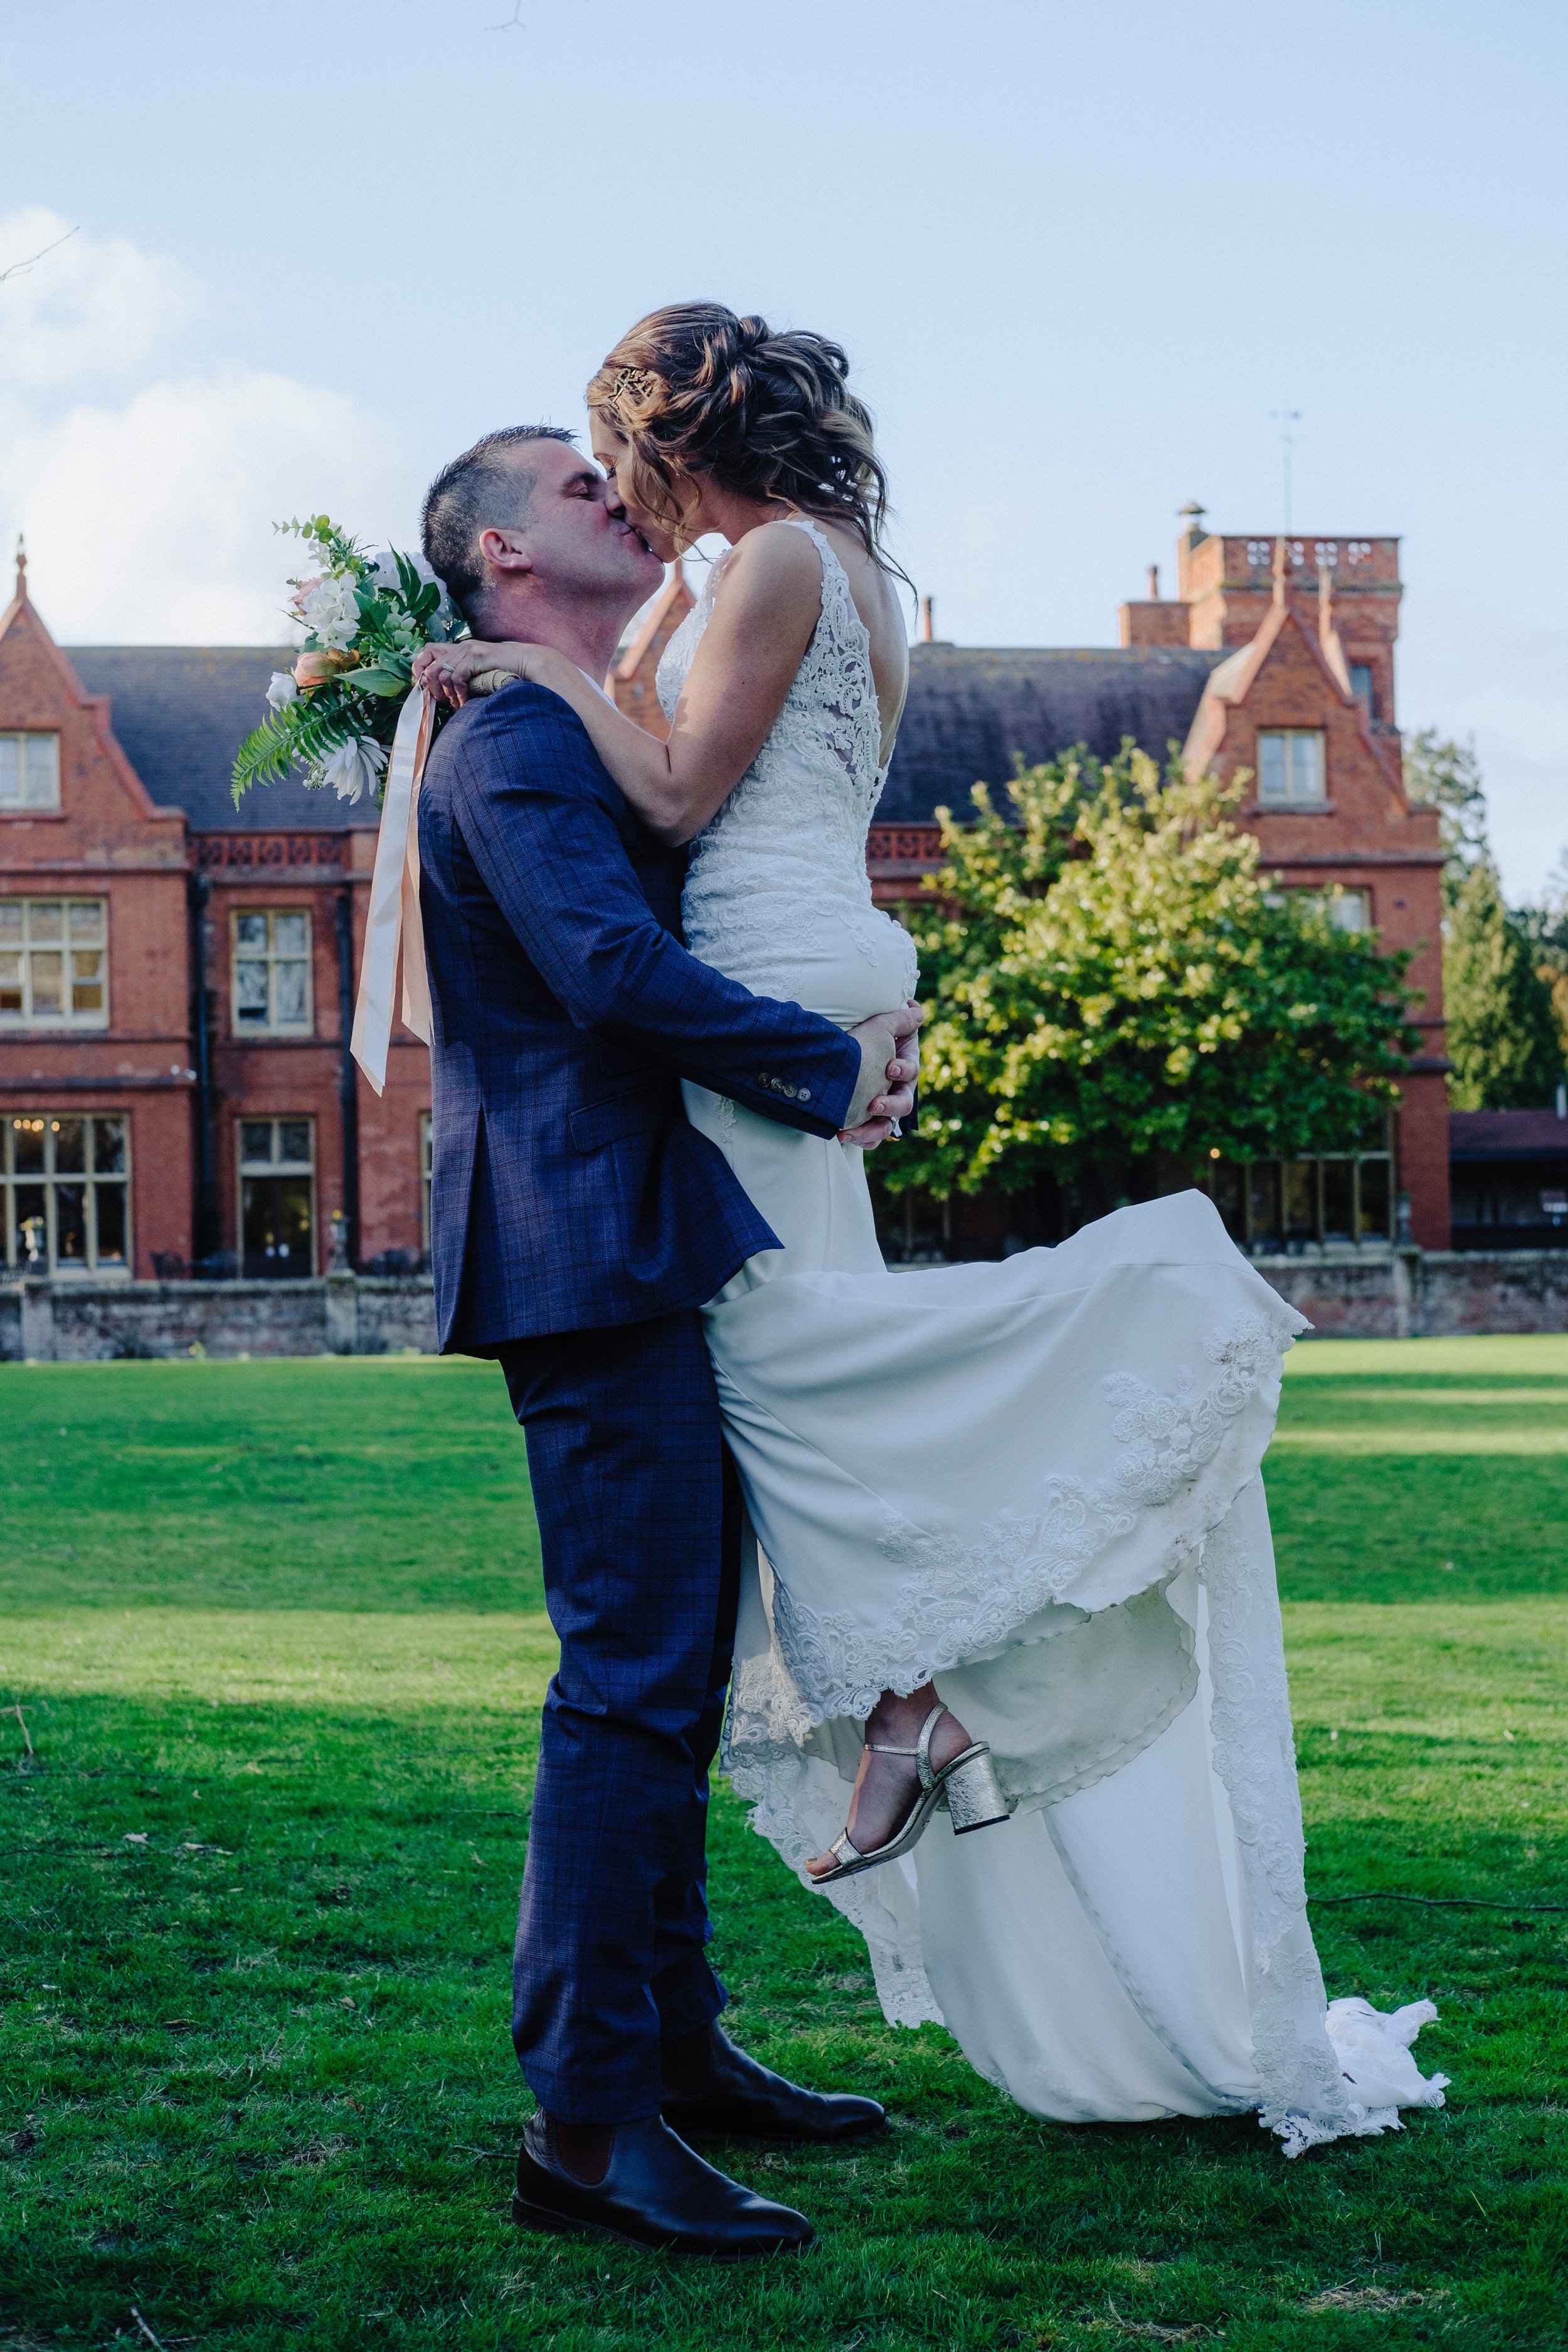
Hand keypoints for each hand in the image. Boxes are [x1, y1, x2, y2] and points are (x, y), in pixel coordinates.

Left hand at [411, 639, 540, 709]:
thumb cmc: (504, 672)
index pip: (427, 652)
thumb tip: (444, 695)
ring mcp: (468, 650)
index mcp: (458, 650)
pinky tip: (466, 702)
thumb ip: (461, 678)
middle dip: (432, 689)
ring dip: (448, 694)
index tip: (426, 690)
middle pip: (429, 666)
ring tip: (458, 705)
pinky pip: (457, 677)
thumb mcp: (478, 674)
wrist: (527, 663)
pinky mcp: (476, 656)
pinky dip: (459, 693)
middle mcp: (460, 647)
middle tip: (444, 702)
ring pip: (441, 674)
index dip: (419, 670)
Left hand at [842, 1002, 921, 1143]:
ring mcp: (880, 1107)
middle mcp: (894, 1090)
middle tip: (873, 1104)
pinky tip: (843, 1137)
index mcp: (902, 1068)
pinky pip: (870, 1139)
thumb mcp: (879, 1026)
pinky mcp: (865, 1121)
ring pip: (886, 1126)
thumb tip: (912, 1006)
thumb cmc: (860, 1041)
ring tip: (850, 1131)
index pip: (910, 1071)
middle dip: (891, 1105)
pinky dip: (861, 1139)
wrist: (831, 1058)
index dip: (904, 1069)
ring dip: (872, 1129)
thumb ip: (900, 1018)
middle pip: (903, 1103)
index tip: (890, 1067)